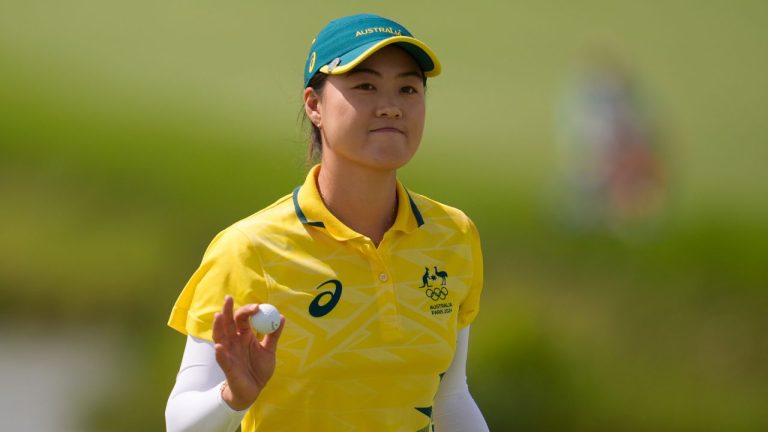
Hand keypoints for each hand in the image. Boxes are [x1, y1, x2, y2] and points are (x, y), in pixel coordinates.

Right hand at [212, 295, 284, 409]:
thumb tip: (281, 317)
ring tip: (218, 316)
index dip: (248, 311)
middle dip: (228, 311)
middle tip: (228, 298)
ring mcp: (229, 353)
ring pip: (220, 337)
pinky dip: (220, 353)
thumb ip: (273, 334)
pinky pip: (222, 359)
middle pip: (228, 323)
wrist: (254, 389)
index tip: (257, 306)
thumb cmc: (259, 368)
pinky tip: (219, 346)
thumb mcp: (269, 350)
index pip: (243, 319)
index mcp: (245, 336)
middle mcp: (234, 341)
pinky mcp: (227, 367)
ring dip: (218, 327)